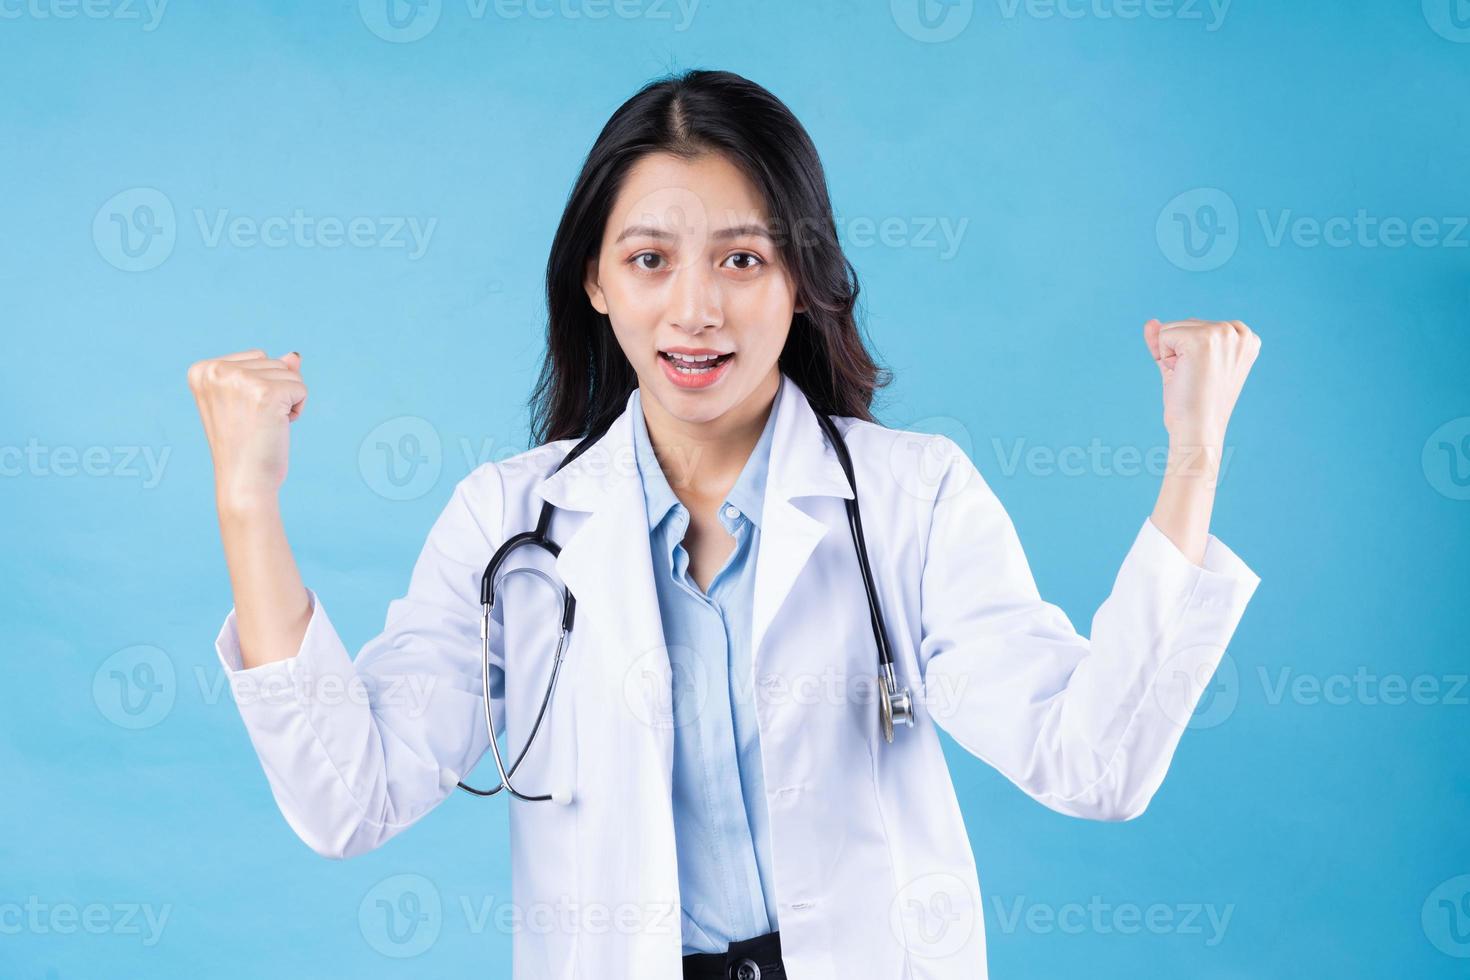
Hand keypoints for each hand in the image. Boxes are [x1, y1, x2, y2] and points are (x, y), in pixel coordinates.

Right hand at [187, 349, 306, 507]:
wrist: (244, 482)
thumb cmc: (245, 447)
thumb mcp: (249, 402)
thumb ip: (267, 373)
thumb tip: (294, 356)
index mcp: (202, 370)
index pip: (256, 357)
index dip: (260, 387)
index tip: (242, 414)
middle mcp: (216, 370)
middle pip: (273, 362)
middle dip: (276, 393)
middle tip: (254, 423)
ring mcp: (240, 380)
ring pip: (290, 373)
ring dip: (288, 401)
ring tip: (264, 426)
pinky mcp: (266, 393)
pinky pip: (301, 388)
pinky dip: (298, 409)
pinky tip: (278, 427)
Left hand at [1143, 318, 1260, 443]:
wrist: (1197, 430)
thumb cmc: (1192, 403)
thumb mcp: (1183, 365)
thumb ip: (1169, 341)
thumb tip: (1150, 322)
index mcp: (1247, 339)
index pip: (1199, 327)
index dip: (1190, 353)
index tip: (1205, 375)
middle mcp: (1239, 333)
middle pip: (1186, 323)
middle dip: (1179, 352)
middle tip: (1194, 379)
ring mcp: (1222, 334)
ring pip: (1173, 328)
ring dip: (1171, 354)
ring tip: (1189, 377)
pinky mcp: (1202, 339)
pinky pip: (1164, 334)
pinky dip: (1164, 357)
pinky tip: (1182, 374)